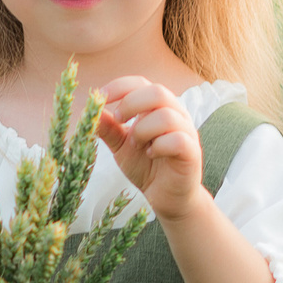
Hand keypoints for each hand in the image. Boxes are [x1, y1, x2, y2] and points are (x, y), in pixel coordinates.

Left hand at [94, 76, 209, 222]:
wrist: (166, 198)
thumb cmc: (146, 167)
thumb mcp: (121, 146)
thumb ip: (109, 129)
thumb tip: (90, 110)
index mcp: (158, 107)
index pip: (141, 83)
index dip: (119, 87)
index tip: (99, 98)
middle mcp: (176, 114)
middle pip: (157, 92)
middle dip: (131, 104)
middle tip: (118, 121)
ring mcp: (187, 132)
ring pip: (166, 116)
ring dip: (143, 129)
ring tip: (136, 144)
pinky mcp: (192, 153)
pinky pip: (177, 140)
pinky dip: (158, 146)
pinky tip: (151, 154)